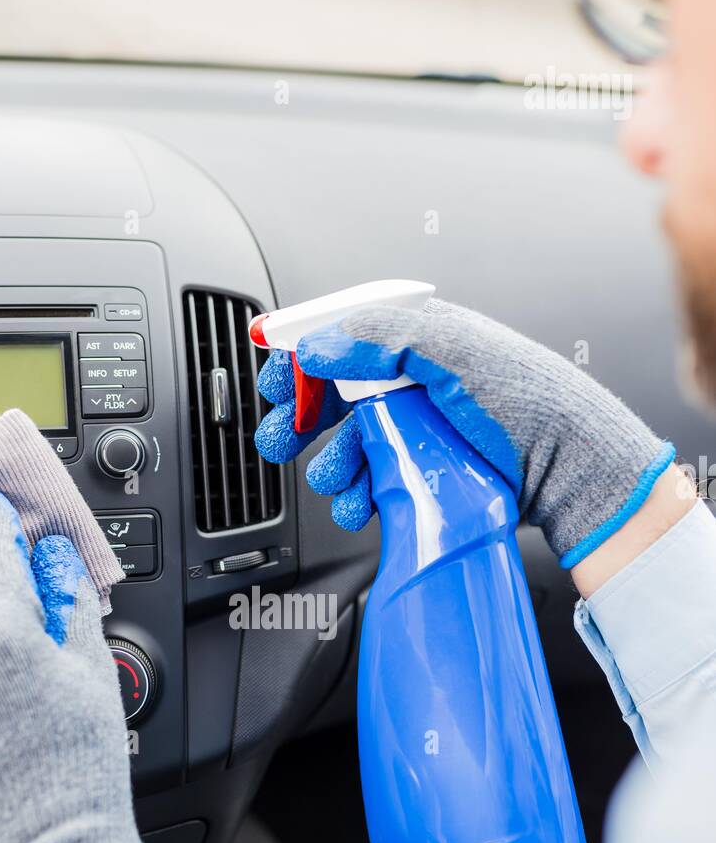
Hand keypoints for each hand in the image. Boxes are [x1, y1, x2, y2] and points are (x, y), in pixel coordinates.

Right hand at [255, 298, 673, 566]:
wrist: (571, 468)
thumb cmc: (529, 401)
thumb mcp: (453, 354)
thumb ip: (381, 342)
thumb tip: (317, 347)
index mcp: (417, 340)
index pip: (341, 338)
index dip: (300, 358)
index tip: (272, 379)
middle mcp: (412, 382)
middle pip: (333, 395)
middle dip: (300, 418)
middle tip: (279, 439)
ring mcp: (417, 430)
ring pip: (349, 444)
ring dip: (330, 464)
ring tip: (333, 480)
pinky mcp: (424, 474)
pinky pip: (372, 482)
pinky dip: (356, 496)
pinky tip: (358, 504)